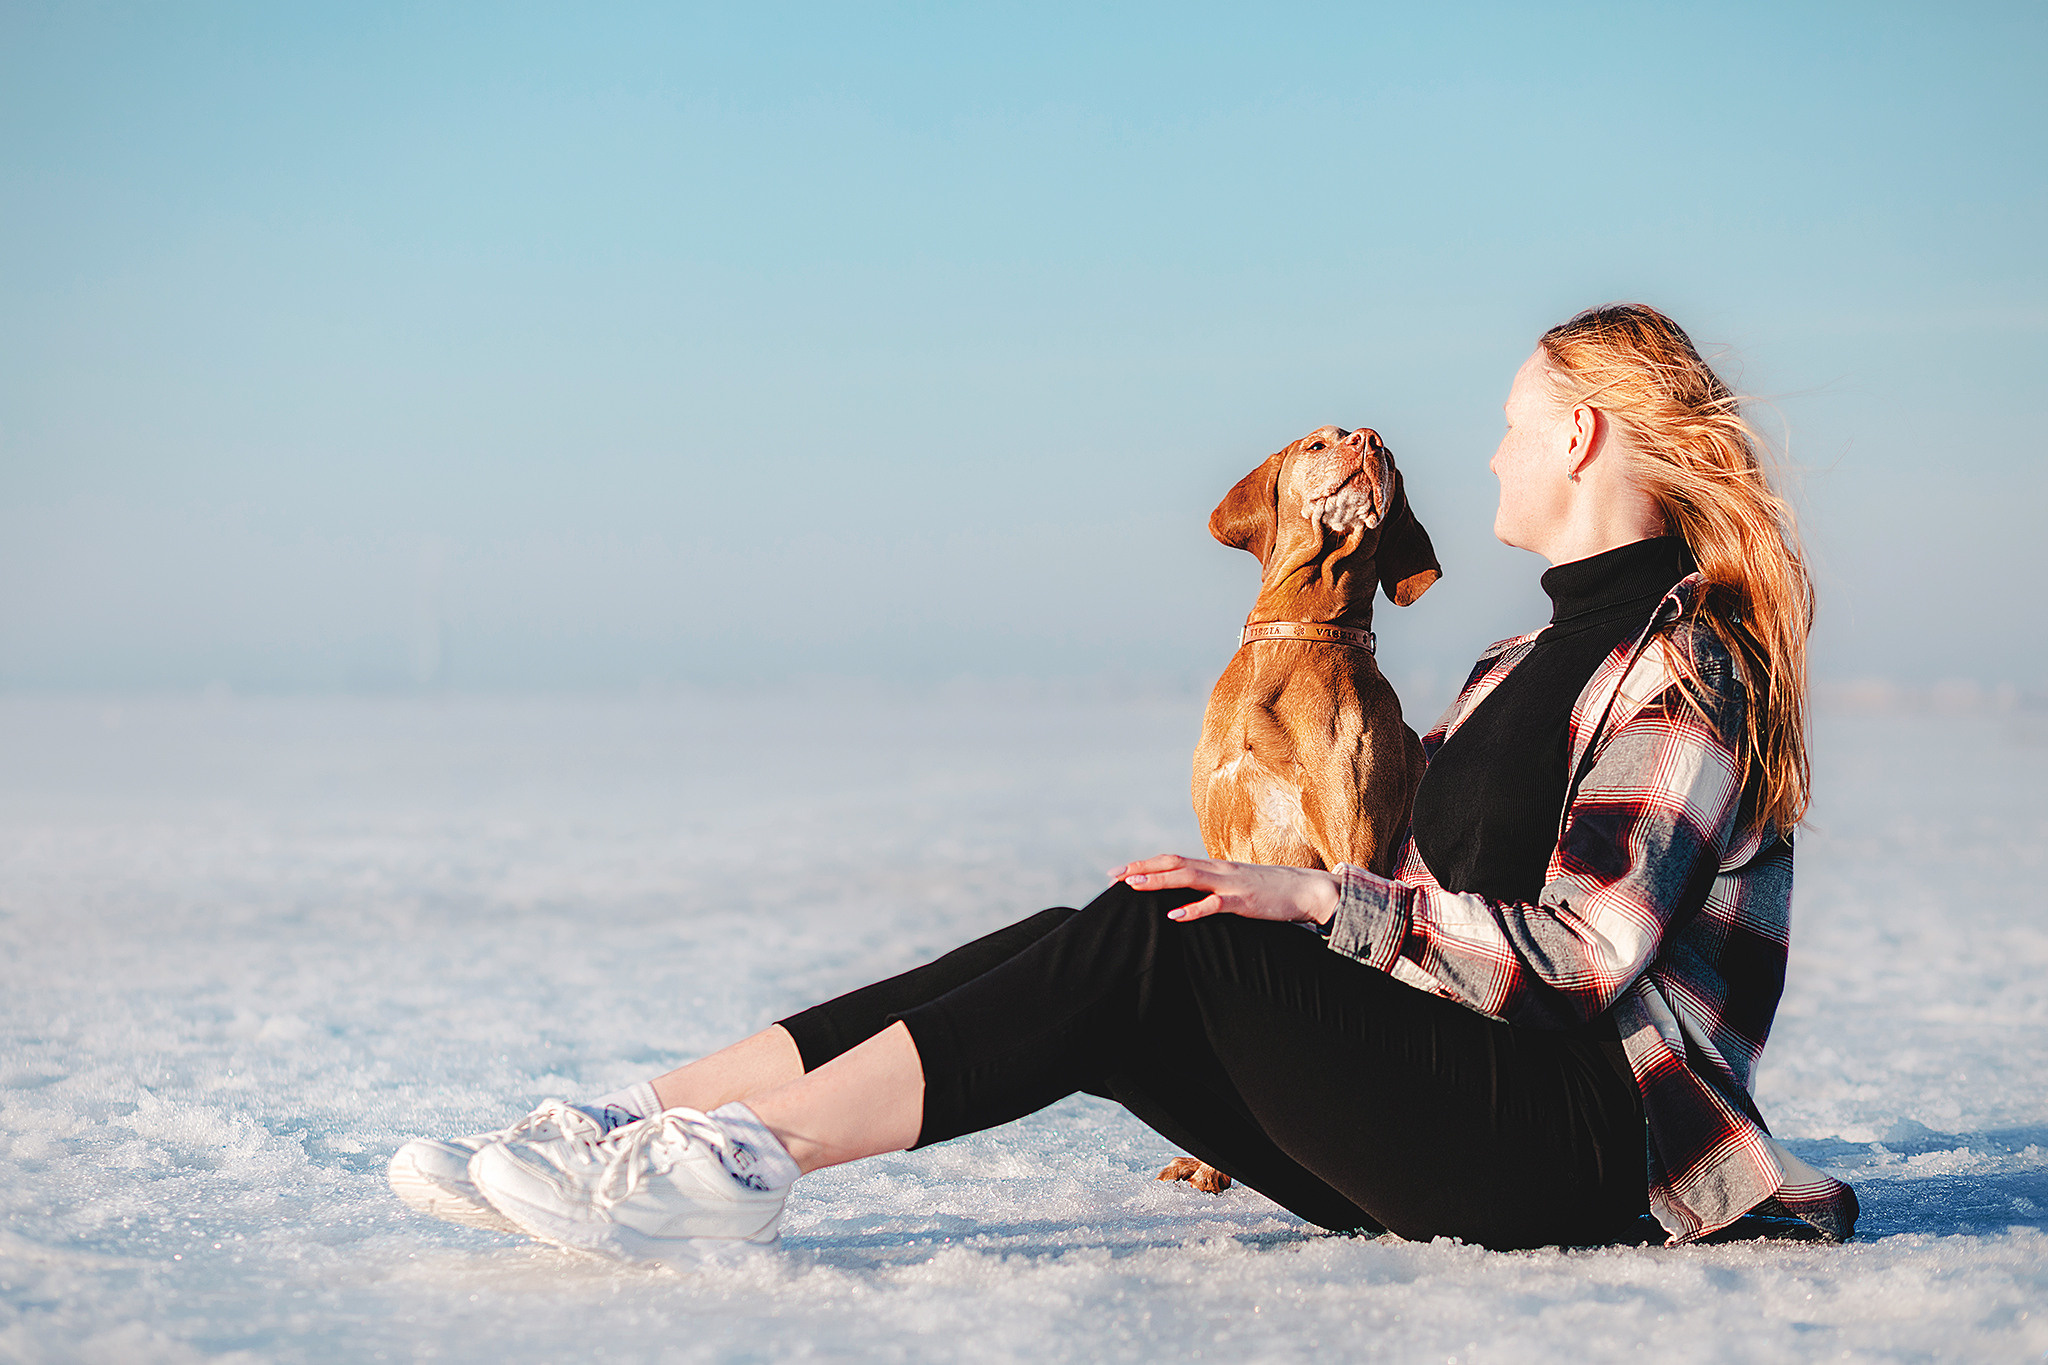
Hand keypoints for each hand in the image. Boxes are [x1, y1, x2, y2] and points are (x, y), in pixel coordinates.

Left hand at [1106, 854, 1339, 926]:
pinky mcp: (1245, 901)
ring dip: (1159, 881)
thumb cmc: (1268, 891)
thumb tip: (1185, 898)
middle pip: (1173, 864)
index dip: (1144, 865)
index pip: (1172, 861)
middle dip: (1142, 869)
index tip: (1117, 873)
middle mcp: (1218, 870)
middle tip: (1114, 877)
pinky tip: (1175, 915)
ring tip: (1133, 886)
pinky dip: (1194, 909)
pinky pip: (1216, 904)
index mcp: (1213, 867)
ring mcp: (1231, 884)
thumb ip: (1210, 889)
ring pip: (1189, 878)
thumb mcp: (1234, 888)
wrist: (1306, 890)